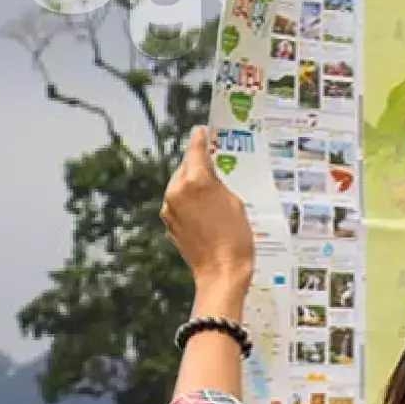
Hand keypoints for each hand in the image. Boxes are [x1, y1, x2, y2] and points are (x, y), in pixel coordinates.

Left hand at [162, 125, 254, 305]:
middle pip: (186, 167)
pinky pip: (178, 203)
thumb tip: (209, 173)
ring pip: (180, 185)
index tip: (202, 131)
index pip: (195, 150)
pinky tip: (205, 209)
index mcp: (195, 181)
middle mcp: (177, 191)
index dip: (200, 139)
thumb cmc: (236, 237)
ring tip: (212, 190)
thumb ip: (217, 182)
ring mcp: (170, 208)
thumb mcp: (234, 201)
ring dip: (193, 184)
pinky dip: (189, 201)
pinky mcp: (169, 223)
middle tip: (213, 162)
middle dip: (198, 164)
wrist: (221, 272)